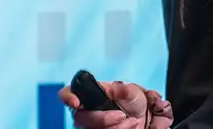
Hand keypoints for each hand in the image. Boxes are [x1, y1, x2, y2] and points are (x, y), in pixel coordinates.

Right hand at [58, 81, 172, 128]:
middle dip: (103, 118)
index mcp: (89, 95)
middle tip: (122, 115)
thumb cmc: (134, 102)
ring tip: (133, 121)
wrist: (144, 118)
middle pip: (81, 119)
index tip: (76, 103)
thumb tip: (111, 88)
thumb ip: (120, 89)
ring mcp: (91, 126)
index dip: (67, 97)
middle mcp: (86, 112)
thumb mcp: (132, 91)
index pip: (68, 94)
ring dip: (116, 127)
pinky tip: (131, 126)